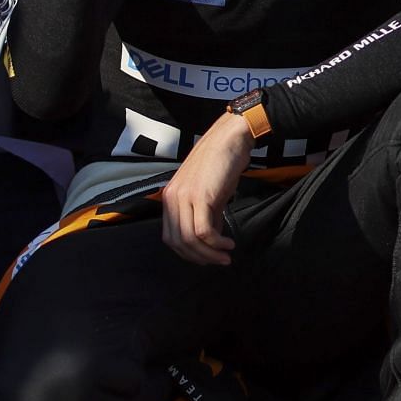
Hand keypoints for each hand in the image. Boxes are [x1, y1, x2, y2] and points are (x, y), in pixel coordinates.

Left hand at [160, 114, 252, 265]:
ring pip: (189, 239)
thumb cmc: (222, 162)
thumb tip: (212, 237)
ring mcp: (184, 197)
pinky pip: (203, 230)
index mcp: (170, 197)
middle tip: (218, 261)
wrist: (231, 139)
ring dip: (209, 253)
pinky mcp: (201, 197)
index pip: (170, 236)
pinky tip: (228, 244)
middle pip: (177, 242)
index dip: (188, 252)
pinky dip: (216, 243)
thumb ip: (206, 213)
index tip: (207, 257)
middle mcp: (172, 198)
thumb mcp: (209, 191)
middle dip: (198, 257)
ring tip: (226, 256)